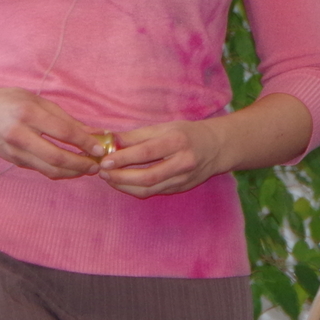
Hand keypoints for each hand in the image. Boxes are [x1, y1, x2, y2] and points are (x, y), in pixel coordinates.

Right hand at [0, 87, 106, 180]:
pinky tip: (71, 168)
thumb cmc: (11, 102)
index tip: (100, 148)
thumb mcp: (38, 101)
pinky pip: (40, 169)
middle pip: (56, 157)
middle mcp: (20, 135)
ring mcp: (15, 151)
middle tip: (97, 165)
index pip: (63, 132)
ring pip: (48, 169)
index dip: (84, 142)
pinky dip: (59, 171)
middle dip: (80, 164)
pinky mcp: (14, 161)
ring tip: (88, 169)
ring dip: (71, 172)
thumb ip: (65, 118)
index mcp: (29, 114)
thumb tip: (92, 132)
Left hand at [98, 119, 227, 197]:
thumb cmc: (187, 133)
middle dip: (121, 177)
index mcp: (178, 141)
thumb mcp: (164, 127)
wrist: (216, 148)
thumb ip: (136, 135)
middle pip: (147, 176)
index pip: (146, 152)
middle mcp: (183, 162)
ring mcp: (183, 179)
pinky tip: (123, 183)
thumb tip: (110, 140)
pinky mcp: (180, 189)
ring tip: (109, 178)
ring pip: (148, 189)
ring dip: (124, 186)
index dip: (124, 158)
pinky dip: (135, 189)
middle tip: (103, 173)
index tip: (105, 160)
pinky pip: (153, 192)